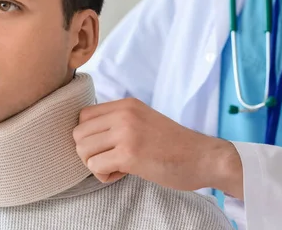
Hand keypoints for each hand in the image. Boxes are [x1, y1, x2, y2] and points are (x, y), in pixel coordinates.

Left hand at [73, 98, 243, 197]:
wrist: (203, 157)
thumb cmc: (174, 145)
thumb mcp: (143, 121)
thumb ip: (118, 122)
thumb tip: (87, 136)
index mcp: (126, 104)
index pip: (83, 116)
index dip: (90, 136)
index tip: (107, 147)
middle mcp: (123, 114)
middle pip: (78, 133)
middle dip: (89, 152)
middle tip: (110, 160)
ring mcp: (126, 132)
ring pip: (82, 149)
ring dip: (94, 164)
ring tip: (116, 167)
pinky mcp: (129, 154)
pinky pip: (95, 166)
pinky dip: (104, 175)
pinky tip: (122, 174)